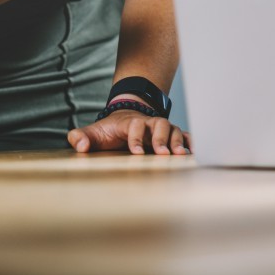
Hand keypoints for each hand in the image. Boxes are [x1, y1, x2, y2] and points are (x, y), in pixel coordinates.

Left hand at [67, 108, 190, 154]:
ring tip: (180, 155)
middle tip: (163, 154)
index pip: (136, 125)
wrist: (124, 119)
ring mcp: (161, 129)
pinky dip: (190, 142)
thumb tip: (81, 147)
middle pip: (160, 124)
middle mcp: (149, 124)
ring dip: (177, 141)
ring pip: (174, 129)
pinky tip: (194, 151)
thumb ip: (81, 137)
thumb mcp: (92, 132)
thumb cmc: (108, 131)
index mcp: (130, 123)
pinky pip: (183, 135)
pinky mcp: (169, 136)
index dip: (137, 137)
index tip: (136, 152)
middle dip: (162, 138)